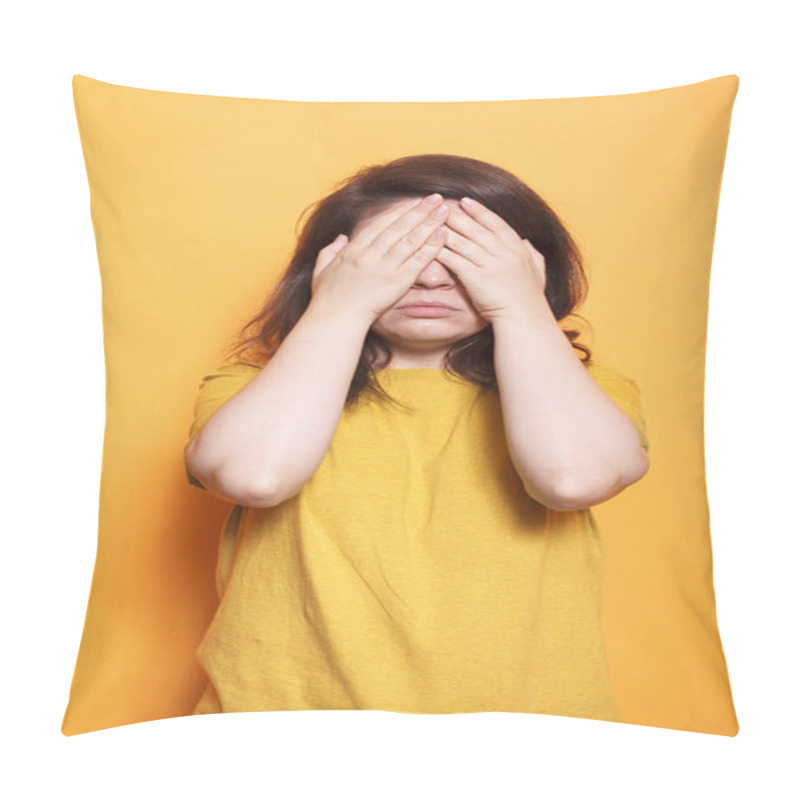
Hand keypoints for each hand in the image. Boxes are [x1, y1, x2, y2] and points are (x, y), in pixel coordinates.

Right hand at [309, 194, 450, 322]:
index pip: (380, 224)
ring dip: (429, 222)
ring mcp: (384, 267)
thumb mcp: (321, 270)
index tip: (412, 202)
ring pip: (411, 239)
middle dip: (419, 210)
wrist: (335, 321)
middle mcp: (370, 254)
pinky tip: (443, 234)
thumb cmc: (326, 300)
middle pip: (399, 227)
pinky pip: (417, 261)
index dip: (398, 211)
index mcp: (353, 249)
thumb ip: (329, 251)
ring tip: (444, 210)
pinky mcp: (397, 283)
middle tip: (435, 198)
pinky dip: (431, 246)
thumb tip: (342, 238)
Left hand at [436, 197, 547, 322]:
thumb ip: (534, 256)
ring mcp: (491, 266)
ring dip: (447, 230)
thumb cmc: (530, 303)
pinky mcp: (477, 279)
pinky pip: (456, 261)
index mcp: (519, 251)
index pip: (497, 224)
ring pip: (464, 242)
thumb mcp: (538, 274)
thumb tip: (528, 243)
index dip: (480, 212)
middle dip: (458, 216)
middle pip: (477, 229)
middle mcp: (505, 254)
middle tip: (442, 205)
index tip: (466, 201)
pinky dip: (443, 251)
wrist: (525, 321)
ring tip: (432, 220)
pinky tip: (430, 246)